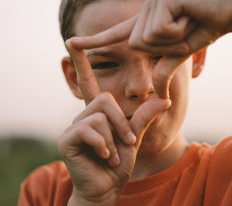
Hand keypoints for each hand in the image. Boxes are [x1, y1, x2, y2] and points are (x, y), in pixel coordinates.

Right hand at [58, 41, 170, 204]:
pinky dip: (103, 146)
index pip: (88, 81)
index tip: (73, 41)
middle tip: (126, 142)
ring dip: (113, 139)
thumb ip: (144, 118)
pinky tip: (103, 157)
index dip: (81, 62)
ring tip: (112, 155)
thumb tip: (164, 100)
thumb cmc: (118, 164)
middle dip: (121, 123)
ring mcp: (72, 127)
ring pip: (99, 117)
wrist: (106, 189)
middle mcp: (82, 115)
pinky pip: (90, 130)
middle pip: (105, 99)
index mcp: (97, 113)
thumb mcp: (135, 138)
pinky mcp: (66, 140)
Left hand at [71, 0, 231, 97]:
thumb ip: (163, 70)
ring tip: (188, 24)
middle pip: (136, 45)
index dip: (93, 40)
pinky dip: (178, 32)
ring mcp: (151, 2)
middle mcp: (144, 10)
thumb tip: (156, 93)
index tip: (70, 42)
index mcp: (145, 23)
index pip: (115, 35)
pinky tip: (190, 17)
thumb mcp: (179, 56)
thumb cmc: (203, 32)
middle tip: (184, 32)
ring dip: (173, 40)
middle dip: (164, 49)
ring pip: (146, 39)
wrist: (228, 11)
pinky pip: (159, 31)